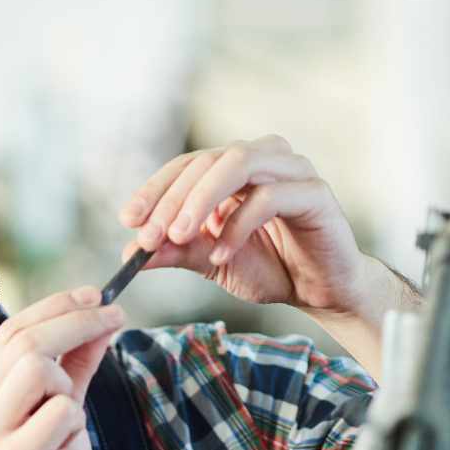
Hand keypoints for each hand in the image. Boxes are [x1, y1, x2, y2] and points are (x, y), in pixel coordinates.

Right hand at [0, 287, 122, 449]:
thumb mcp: (61, 412)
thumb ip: (75, 367)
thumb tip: (101, 319)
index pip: (11, 329)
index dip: (57, 306)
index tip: (98, 296)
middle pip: (25, 340)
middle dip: (78, 321)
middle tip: (117, 317)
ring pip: (38, 368)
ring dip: (68, 384)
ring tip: (69, 416)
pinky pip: (59, 412)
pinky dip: (75, 422)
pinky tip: (65, 446)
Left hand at [118, 135, 386, 318]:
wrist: (321, 292)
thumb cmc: (271, 268)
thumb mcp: (210, 261)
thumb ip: (174, 251)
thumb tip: (129, 251)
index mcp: (235, 168)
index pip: (187, 165)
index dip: (155, 189)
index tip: (128, 219)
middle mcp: (263, 158)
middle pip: (207, 161)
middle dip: (172, 199)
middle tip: (147, 235)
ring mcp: (291, 170)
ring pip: (237, 165)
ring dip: (200, 200)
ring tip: (179, 236)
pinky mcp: (315, 193)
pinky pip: (269, 197)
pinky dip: (238, 225)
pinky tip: (221, 254)